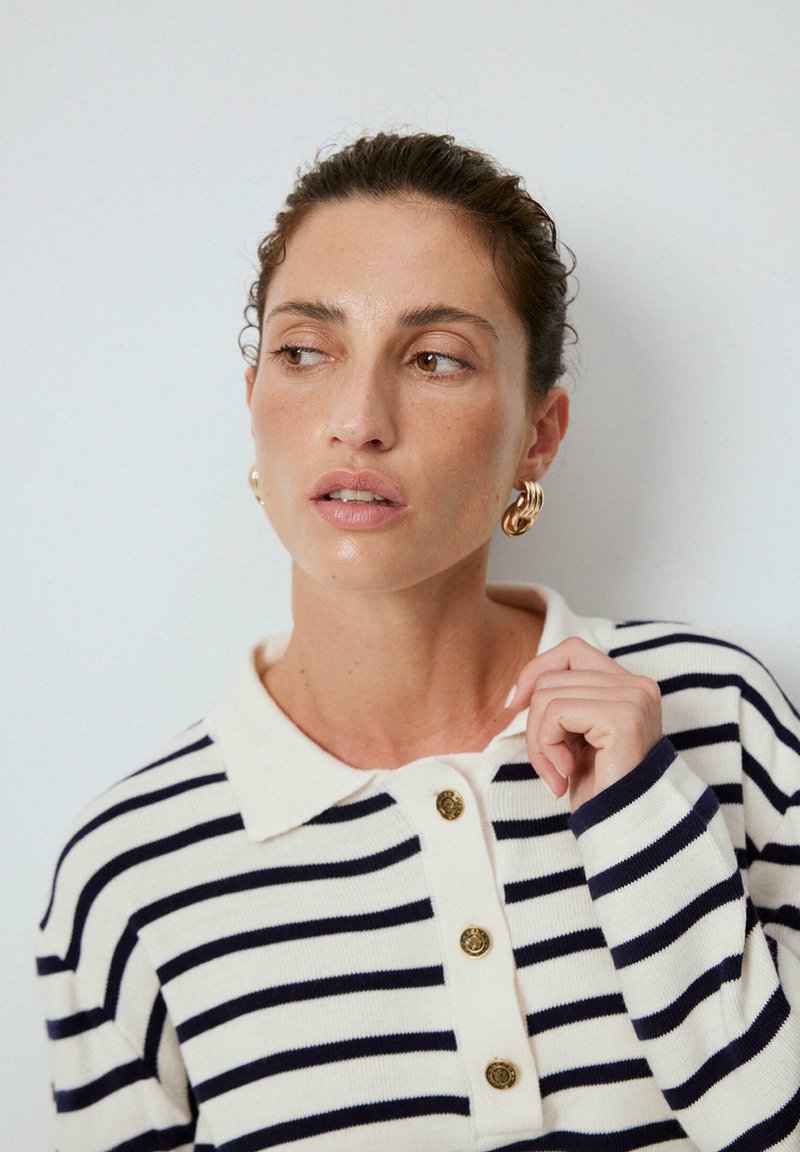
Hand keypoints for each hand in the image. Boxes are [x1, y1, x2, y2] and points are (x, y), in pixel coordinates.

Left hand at [506, 637, 662, 811]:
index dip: (537, 670)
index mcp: (629, 685)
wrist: (623, 828)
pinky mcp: (621, 718)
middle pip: (552, 677)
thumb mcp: (574, 736)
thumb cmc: (600, 787)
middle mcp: (637, 685)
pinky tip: (565, 773)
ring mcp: (632, 699)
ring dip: (539, 742)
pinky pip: (555, 713)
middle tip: (549, 764)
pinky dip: (546, 747)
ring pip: (547, 695)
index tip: (515, 705)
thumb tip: (520, 690)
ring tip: (557, 772)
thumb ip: (560, 703)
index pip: (572, 650)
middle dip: (535, 724)